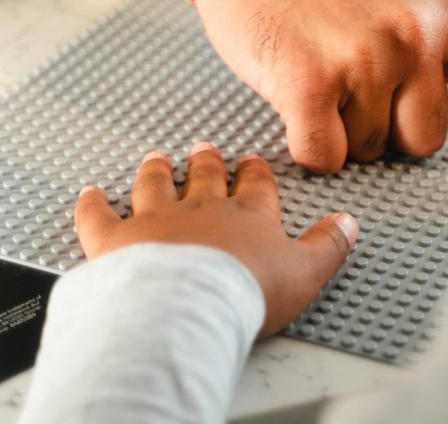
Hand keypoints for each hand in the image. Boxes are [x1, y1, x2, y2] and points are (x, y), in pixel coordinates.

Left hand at [74, 142, 357, 337]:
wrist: (187, 306)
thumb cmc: (246, 292)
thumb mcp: (305, 272)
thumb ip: (328, 246)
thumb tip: (350, 224)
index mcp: (247, 216)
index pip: (255, 185)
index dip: (254, 172)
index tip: (251, 162)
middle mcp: (201, 208)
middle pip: (204, 177)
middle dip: (206, 162)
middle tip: (204, 148)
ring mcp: (155, 220)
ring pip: (156, 185)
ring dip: (157, 171)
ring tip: (158, 159)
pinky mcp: (114, 240)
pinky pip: (99, 215)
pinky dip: (93, 203)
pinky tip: (91, 193)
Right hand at [188, 0, 447, 187]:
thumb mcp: (411, 4)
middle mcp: (417, 36)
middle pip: (424, 143)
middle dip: (389, 129)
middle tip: (357, 80)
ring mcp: (366, 56)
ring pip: (372, 152)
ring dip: (345, 131)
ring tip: (327, 75)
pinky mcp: (311, 79)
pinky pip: (326, 157)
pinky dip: (310, 146)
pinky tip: (298, 97)